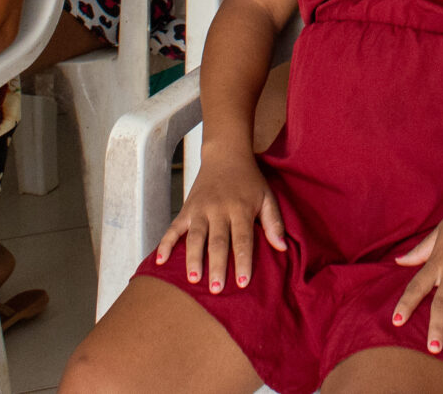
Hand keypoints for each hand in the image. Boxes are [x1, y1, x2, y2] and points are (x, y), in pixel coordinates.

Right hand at [153, 147, 284, 294]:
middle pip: (217, 241)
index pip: (242, 239)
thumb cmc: (250, 181)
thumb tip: (282, 248)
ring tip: (193, 280)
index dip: (242, 260)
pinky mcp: (186, 209)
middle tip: (216, 289)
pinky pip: (173, 228)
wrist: (226, 154)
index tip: (242, 282)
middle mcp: (219, 209)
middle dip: (216, 265)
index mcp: (240, 209)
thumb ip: (274, 222)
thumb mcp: (267, 196)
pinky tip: (160, 261)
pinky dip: (165, 244)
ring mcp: (200, 209)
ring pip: (195, 237)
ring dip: (192, 259)